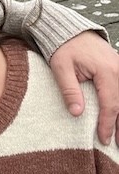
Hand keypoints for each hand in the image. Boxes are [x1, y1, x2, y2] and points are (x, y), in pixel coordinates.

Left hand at [50, 30, 118, 144]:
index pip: (110, 104)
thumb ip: (69, 89)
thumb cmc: (63, 46)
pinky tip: (118, 114)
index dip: (107, 124)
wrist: (68, 29)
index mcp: (106, 71)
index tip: (103, 139)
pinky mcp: (118, 67)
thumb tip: (77, 113)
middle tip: (115, 144)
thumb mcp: (60, 67)